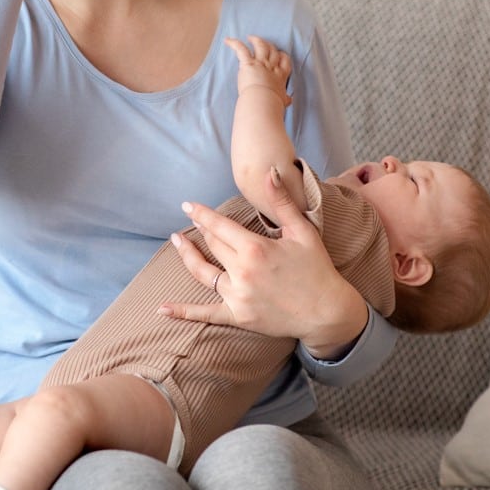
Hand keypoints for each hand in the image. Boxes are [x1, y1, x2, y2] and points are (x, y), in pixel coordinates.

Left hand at [160, 169, 368, 358]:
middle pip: (212, 246)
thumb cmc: (316, 268)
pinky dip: (183, 312)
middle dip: (201, 231)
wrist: (327, 312)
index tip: (187, 205)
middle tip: (192, 221)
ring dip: (187, 256)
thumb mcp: (302, 231)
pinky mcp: (238, 317)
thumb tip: (269, 171)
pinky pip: (205, 314)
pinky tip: (162, 308)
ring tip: (177, 242)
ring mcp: (238, 297)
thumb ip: (281, 201)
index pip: (219, 226)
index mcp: (255, 249)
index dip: (201, 214)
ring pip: (203, 273)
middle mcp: (242, 272)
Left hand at [224, 35, 291, 105]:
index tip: (279, 54)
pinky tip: (227, 40)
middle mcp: (271, 66)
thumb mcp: (282, 101)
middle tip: (264, 43)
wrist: (264, 102)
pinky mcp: (248, 63)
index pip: (284, 60)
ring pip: (260, 45)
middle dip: (269, 45)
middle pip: (273, 50)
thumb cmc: (272, 104)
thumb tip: (289, 100)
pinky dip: (234, 43)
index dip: (282, 55)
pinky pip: (241, 49)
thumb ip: (285, 98)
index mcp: (280, 75)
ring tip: (250, 38)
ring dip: (255, 40)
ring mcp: (260, 63)